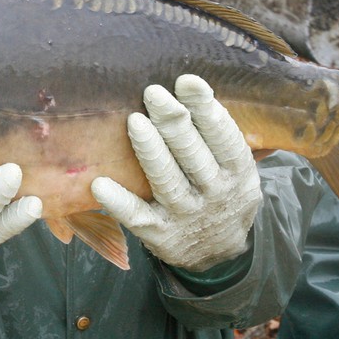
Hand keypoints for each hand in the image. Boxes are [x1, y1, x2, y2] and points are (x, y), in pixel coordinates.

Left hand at [92, 74, 261, 270]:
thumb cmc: (222, 194)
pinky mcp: (160, 234)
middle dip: (173, 121)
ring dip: (150, 150)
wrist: (220, 256)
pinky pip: (137, 217)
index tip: (186, 82)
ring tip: (135, 121)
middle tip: (153, 93)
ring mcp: (186, 215)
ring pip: (167, 180)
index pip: (224, 136)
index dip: (206, 108)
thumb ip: (221, 137)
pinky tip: (100, 184)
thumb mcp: (237, 170)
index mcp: (237, 172)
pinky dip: (119, 202)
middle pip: (193, 153)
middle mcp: (215, 193)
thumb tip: (193, 87)